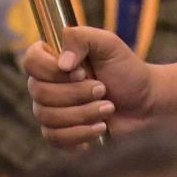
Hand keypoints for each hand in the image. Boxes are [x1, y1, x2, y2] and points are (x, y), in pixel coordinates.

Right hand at [22, 26, 151, 147]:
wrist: (145, 104)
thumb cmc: (126, 71)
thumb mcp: (109, 44)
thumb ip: (83, 38)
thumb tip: (62, 62)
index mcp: (54, 58)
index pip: (31, 61)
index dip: (51, 69)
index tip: (80, 71)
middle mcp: (47, 83)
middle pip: (39, 92)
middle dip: (76, 93)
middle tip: (103, 88)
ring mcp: (51, 110)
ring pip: (47, 117)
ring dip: (83, 113)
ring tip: (108, 108)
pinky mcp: (60, 134)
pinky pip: (54, 138)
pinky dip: (80, 133)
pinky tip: (101, 127)